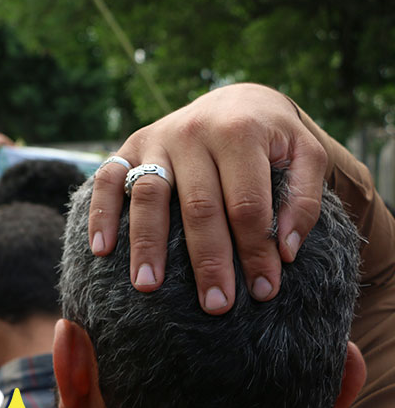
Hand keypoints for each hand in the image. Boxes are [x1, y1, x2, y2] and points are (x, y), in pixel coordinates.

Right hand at [88, 83, 326, 313]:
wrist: (236, 101)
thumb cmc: (273, 139)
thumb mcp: (306, 156)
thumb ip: (303, 201)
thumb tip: (283, 250)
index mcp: (240, 133)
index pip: (246, 204)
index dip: (256, 251)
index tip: (264, 291)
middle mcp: (193, 132)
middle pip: (198, 206)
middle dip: (207, 260)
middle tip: (215, 305)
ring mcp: (156, 138)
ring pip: (148, 194)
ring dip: (146, 243)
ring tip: (148, 287)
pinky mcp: (130, 146)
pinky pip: (107, 178)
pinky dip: (101, 212)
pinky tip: (102, 249)